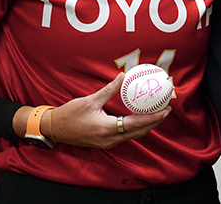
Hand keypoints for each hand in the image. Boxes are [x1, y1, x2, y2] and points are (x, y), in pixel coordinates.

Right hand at [40, 72, 170, 149]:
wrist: (54, 129)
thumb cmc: (69, 115)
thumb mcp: (90, 100)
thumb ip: (109, 90)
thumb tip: (122, 76)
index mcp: (107, 129)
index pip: (136, 124)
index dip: (153, 118)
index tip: (165, 110)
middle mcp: (110, 139)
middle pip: (139, 132)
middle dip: (154, 122)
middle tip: (166, 110)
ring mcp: (108, 143)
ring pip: (133, 135)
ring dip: (146, 126)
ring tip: (157, 113)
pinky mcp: (105, 142)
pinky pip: (126, 136)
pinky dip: (136, 128)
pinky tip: (140, 119)